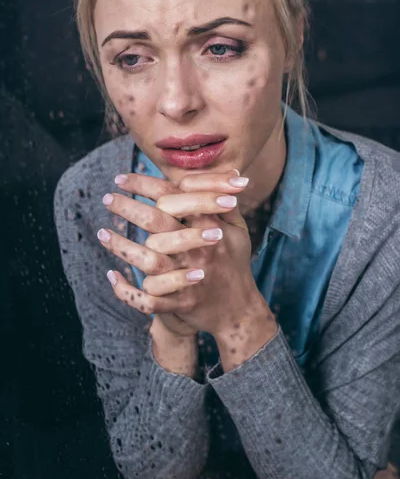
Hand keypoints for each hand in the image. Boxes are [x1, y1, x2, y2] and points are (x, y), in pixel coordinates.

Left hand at [97, 169, 248, 336]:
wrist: (239, 309)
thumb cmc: (234, 261)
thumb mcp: (237, 228)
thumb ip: (223, 200)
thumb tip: (225, 169)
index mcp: (211, 226)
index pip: (173, 197)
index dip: (144, 185)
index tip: (122, 179)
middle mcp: (198, 250)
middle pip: (156, 223)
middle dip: (127, 208)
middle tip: (107, 198)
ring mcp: (187, 278)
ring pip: (147, 260)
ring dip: (121, 246)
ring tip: (101, 233)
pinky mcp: (180, 303)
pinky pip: (148, 299)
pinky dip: (126, 290)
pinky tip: (112, 274)